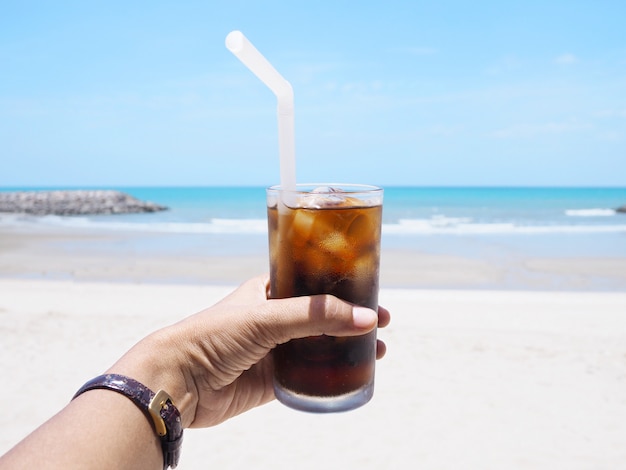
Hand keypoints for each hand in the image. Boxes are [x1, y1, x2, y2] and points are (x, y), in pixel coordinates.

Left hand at [109, 274, 389, 427]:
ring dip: (347, 347)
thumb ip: (316, 315)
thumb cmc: (213, 335)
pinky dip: (331, 375)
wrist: (179, 381)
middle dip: (352, 318)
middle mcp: (274, 318)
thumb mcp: (267, 316)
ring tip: (378, 349)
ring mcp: (274, 350)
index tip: (372, 291)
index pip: (314, 282)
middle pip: (322, 316)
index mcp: (269, 291)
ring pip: (320, 347)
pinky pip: (309, 376)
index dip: (343, 286)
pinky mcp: (273, 380)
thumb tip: (365, 318)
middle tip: (382, 321)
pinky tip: (353, 373)